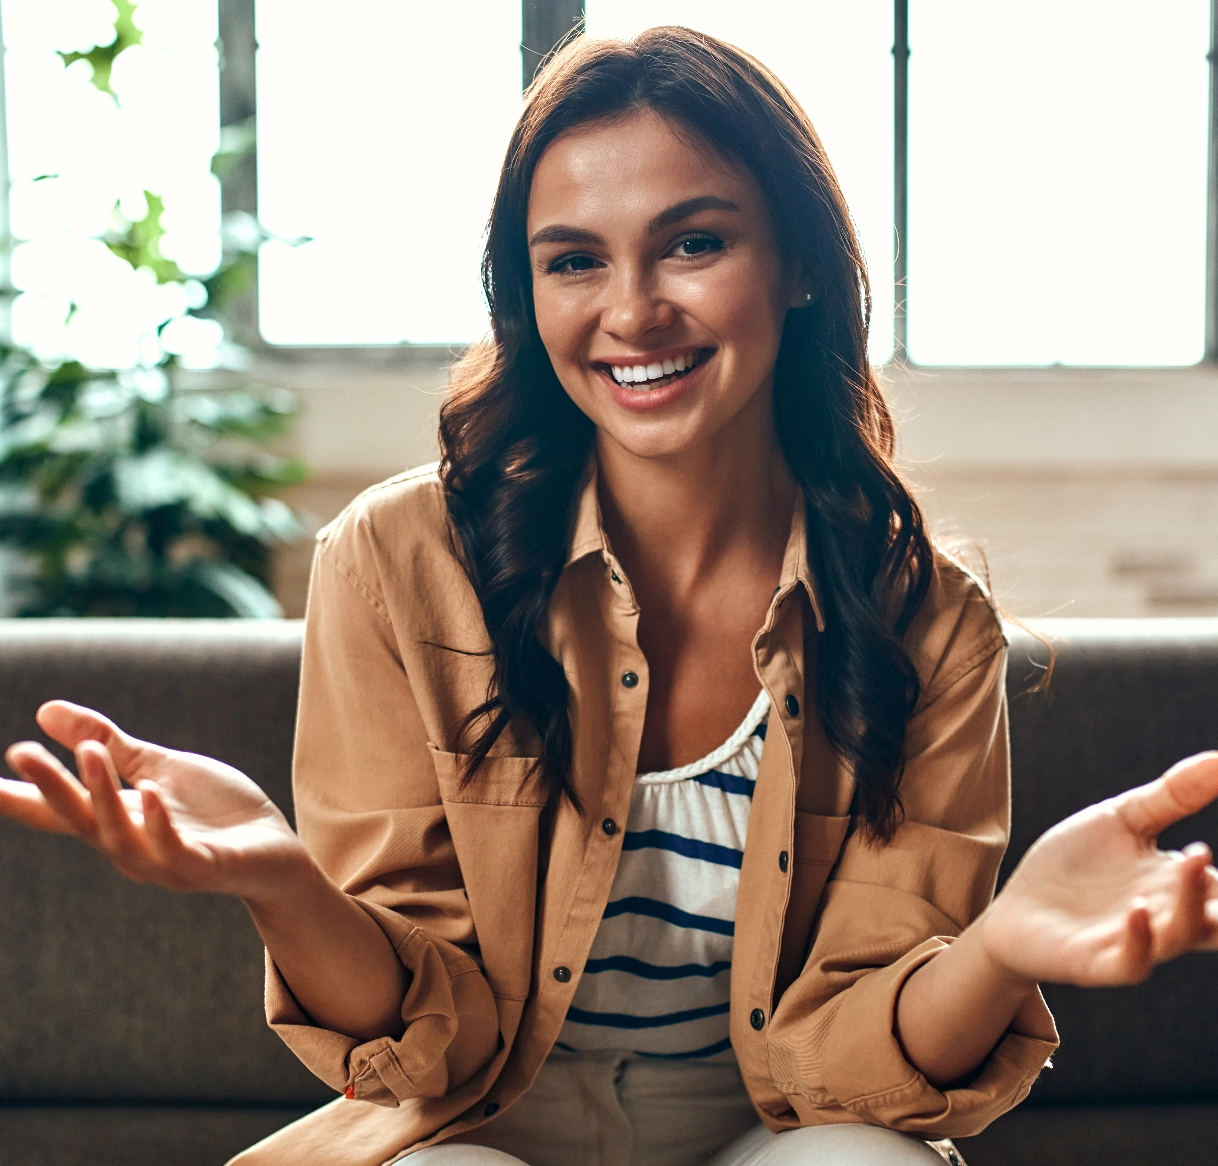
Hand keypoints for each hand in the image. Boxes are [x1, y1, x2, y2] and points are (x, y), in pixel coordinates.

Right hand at [1, 700, 307, 902]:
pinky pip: (173, 850)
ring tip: (91, 752)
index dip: (19, 796)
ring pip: (119, 834)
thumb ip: (108, 744)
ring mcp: (163, 861)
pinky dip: (159, 824)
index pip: (57, 809)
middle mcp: (129, 845)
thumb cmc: (213, 810)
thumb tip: (45, 710)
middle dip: (50, 787)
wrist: (274, 850)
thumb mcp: (157, 767)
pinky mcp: (202, 867)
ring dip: (103, 793)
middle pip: (80, 817)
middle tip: (21, 752)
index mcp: (116, 819)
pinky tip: (152, 794)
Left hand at [981, 751, 1217, 987]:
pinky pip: (1132, 962)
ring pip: (1181, 934)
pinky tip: (1137, 910)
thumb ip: (1174, 795)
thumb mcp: (1123, 820)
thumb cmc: (1074, 865)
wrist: (1016, 908)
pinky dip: (1141, 940)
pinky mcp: (1098, 963)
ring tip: (1192, 860)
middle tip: (1214, 860)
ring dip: (1190, 902)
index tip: (1215, 846)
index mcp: (1180, 886)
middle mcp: (1168, 918)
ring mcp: (1136, 942)